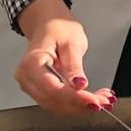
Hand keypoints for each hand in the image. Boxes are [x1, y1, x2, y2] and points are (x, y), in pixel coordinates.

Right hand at [14, 0, 114, 114]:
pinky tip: (92, 98)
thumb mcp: (71, 42)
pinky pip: (57, 101)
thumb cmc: (58, 28)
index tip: (94, 101)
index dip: (75, 98)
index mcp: (31, 63)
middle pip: (54, 100)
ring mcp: (31, 85)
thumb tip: (79, 84)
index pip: (53, 89)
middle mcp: (26, 78)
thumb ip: (74, 66)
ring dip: (80, 106)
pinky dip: (76, 102)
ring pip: (56, 105)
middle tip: (104, 101)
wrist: (49, 24)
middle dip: (80, 104)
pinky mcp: (40, 89)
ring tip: (102, 99)